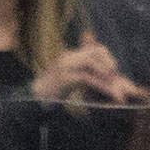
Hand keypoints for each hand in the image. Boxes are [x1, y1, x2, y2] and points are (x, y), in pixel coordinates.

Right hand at [28, 32, 148, 106]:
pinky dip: (100, 85)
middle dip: (110, 64)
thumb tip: (104, 76)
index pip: (94, 49)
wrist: (32, 101)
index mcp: (70, 56)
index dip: (107, 57)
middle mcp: (67, 58)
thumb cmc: (52, 93)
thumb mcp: (70, 81)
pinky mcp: (63, 78)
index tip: (115, 71)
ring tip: (116, 91)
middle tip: (117, 79)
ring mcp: (64, 67)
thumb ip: (84, 75)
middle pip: (95, 52)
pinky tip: (108, 94)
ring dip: (106, 75)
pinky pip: (86, 77)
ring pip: (91, 63)